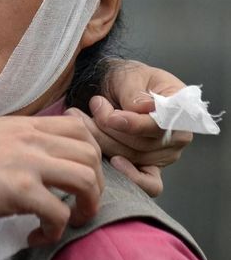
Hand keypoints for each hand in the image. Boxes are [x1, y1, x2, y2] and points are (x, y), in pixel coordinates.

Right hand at [0, 115, 103, 244]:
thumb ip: (9, 140)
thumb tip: (22, 156)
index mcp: (22, 124)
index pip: (78, 127)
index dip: (89, 153)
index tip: (79, 173)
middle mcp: (30, 138)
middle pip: (91, 153)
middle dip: (95, 183)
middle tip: (77, 203)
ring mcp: (28, 163)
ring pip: (87, 179)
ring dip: (85, 207)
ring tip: (67, 221)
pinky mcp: (20, 191)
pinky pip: (60, 214)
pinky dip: (56, 231)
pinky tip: (36, 237)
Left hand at [65, 60, 192, 196]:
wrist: (116, 88)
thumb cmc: (127, 79)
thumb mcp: (129, 76)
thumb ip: (134, 92)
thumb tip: (144, 108)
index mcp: (181, 109)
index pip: (161, 124)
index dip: (134, 124)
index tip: (109, 117)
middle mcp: (177, 136)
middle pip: (142, 144)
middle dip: (107, 128)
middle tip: (82, 110)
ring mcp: (164, 155)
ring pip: (132, 157)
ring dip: (101, 140)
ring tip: (79, 119)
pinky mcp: (150, 167)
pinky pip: (147, 183)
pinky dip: (129, 176)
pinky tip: (111, 163)